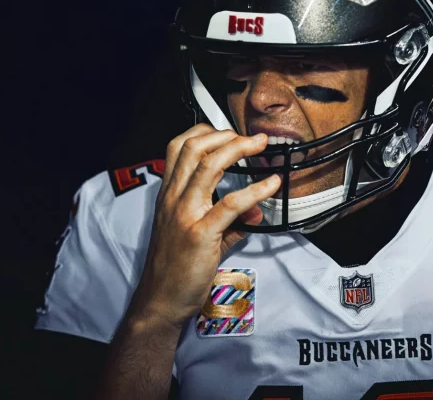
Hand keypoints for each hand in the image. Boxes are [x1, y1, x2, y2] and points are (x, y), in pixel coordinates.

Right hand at [127, 124, 279, 330]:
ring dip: (239, 149)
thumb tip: (257, 212)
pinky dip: (255, 190)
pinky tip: (271, 185)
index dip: (206, 132)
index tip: (230, 133)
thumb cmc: (175, 268)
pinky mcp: (200, 234)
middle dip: (226, 135)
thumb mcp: (199, 236)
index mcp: (169, 195)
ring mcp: (185, 215)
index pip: (179, 147)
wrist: (160, 301)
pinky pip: (230, 204)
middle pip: (195, 148)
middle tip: (253, 138)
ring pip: (209, 166)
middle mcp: (173, 199)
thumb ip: (231, 222)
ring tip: (261, 146)